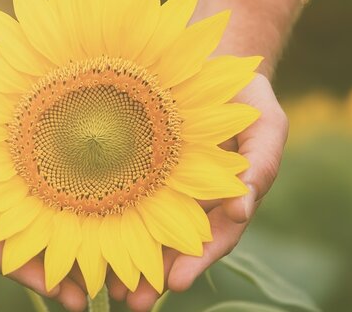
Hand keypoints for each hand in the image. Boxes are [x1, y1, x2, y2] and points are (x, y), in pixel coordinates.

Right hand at [0, 71, 88, 311]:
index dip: (27, 274)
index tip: (61, 292)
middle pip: (28, 249)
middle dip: (59, 274)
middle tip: (92, 294)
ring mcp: (12, 190)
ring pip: (47, 228)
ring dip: (75, 250)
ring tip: (111, 270)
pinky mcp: (34, 168)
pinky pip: (57, 194)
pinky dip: (79, 211)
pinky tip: (108, 219)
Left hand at [107, 74, 288, 310]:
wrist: (204, 63)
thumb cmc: (239, 93)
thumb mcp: (264, 120)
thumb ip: (263, 161)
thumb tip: (244, 207)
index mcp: (225, 195)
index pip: (213, 237)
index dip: (197, 260)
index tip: (176, 282)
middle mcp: (192, 198)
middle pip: (173, 245)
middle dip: (154, 276)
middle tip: (133, 302)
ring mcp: (162, 185)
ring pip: (143, 228)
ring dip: (127, 259)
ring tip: (106, 287)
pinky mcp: (133, 167)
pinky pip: (121, 196)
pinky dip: (108, 219)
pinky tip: (87, 237)